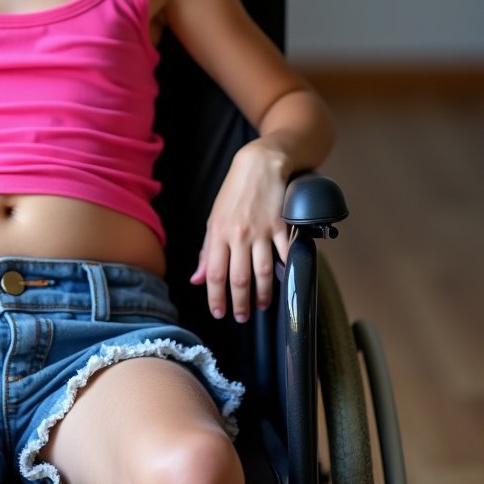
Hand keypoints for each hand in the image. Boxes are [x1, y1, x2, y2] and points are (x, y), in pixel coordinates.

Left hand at [189, 141, 289, 322]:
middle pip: (238, 278)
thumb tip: (197, 279)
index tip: (219, 313)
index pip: (214, 273)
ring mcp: (262, 231)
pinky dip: (286, 272)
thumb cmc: (234, 193)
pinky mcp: (281, 226)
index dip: (216, 297)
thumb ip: (207, 251)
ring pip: (262, 272)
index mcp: (218, 233)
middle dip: (240, 303)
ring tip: (262, 306)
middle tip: (242, 317)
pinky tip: (284, 283)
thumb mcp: (213, 219)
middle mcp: (239, 234)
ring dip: (263, 294)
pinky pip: (285, 255)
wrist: (258, 165)